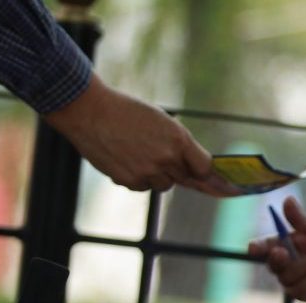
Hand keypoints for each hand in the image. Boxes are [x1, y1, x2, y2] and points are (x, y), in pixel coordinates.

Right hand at [44, 74, 239, 196]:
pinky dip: (138, 178)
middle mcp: (166, 158)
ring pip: (163, 185)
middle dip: (179, 171)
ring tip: (138, 153)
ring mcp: (147, 171)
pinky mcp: (129, 180)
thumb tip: (199, 168)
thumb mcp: (161, 121)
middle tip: (164, 160)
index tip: (216, 181)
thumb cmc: (127, 112)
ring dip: (157, 175)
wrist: (89, 111)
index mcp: (178, 139)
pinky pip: (142, 187)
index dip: (206, 173)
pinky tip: (125, 159)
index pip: (204, 167)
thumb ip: (180, 144)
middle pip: (185, 178)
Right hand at [248, 196, 305, 299]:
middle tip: (283, 252)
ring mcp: (289, 278)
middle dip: (277, 258)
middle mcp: (281, 262)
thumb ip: (300, 218)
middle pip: (271, 263)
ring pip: (286, 277)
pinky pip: (297, 289)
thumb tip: (288, 199)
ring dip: (303, 267)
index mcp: (281, 244)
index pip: (263, 246)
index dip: (256, 247)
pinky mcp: (299, 292)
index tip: (253, 248)